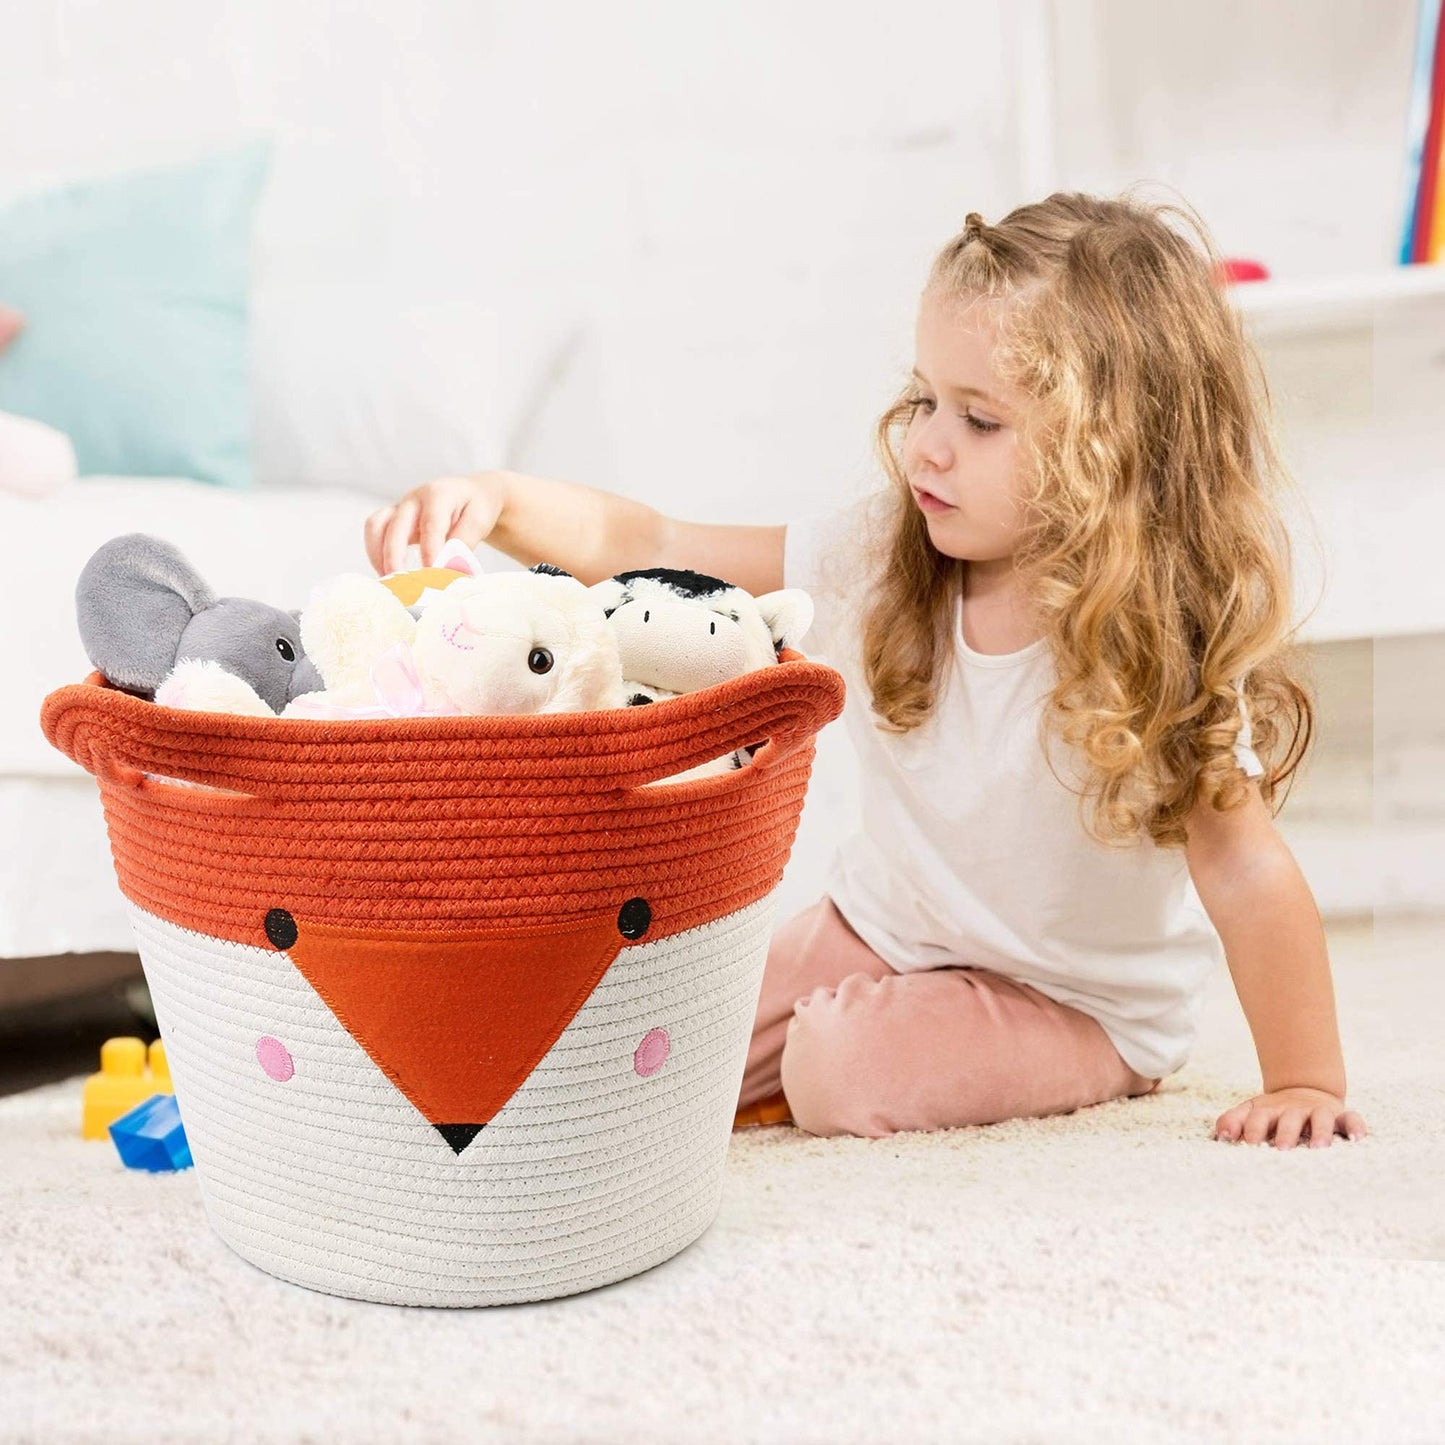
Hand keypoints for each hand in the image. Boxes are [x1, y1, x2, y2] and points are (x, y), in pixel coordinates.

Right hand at [364, 472, 508, 575]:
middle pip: (395, 525)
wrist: (471, 493)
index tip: (432, 574)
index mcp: (438, 494)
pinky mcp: (392, 519)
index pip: (430, 525)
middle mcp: (414, 498)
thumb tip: (447, 566)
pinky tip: (389, 575)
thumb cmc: (476, 507)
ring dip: (378, 555)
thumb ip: (464, 542)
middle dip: (395, 556)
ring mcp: (399, 507)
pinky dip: (377, 555)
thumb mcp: (479, 520)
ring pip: (375, 526)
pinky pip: (375, 533)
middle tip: (403, 584)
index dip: (430, 551)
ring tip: (390, 582)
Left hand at [1214, 1087, 1366, 1148]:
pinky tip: (1357, 1139)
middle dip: (1285, 1133)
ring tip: (1318, 1148)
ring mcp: (1318, 1111)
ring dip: (1319, 1132)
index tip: (1248, 1145)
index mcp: (1268, 1110)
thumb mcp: (1251, 1112)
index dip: (1253, 1130)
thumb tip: (1221, 1137)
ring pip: (1320, 1119)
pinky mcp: (1341, 1115)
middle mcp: (1293, 1110)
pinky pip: (1352, 1119)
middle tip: (1282, 1150)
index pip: (1257, 1118)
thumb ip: (1232, 1121)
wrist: (1305, 1090)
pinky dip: (1355, 1127)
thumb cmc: (1274, 1113)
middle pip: (1289, 1119)